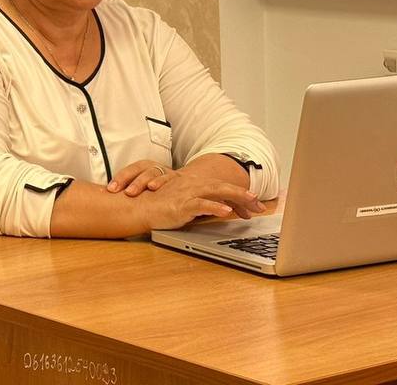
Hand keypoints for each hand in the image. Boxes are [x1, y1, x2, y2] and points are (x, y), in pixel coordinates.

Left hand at [107, 160, 173, 196]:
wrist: (187, 183)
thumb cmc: (159, 185)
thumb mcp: (145, 184)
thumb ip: (129, 188)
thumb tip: (107, 196)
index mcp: (144, 168)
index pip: (130, 170)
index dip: (120, 178)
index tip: (111, 189)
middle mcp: (154, 169)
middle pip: (141, 171)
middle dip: (134, 181)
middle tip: (127, 192)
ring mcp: (166, 174)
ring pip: (154, 173)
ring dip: (147, 180)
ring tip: (144, 187)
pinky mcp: (177, 180)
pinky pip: (170, 179)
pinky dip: (162, 182)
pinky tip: (155, 187)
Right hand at [135, 176, 265, 230]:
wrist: (136, 207)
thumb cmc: (156, 207)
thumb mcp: (181, 204)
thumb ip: (199, 205)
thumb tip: (218, 212)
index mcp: (192, 184)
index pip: (220, 188)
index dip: (238, 196)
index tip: (252, 206)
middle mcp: (192, 185)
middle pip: (223, 187)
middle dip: (244, 195)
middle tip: (260, 205)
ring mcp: (187, 193)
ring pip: (217, 191)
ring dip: (236, 197)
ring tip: (251, 204)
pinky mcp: (182, 204)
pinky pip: (202, 204)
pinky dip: (216, 206)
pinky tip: (228, 211)